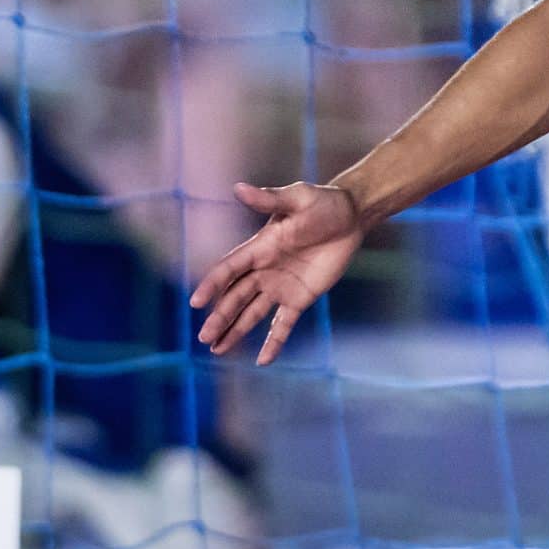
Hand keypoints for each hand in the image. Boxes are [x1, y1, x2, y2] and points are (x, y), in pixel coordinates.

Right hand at [190, 181, 366, 364]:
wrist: (351, 216)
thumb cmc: (323, 203)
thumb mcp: (297, 198)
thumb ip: (269, 198)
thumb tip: (238, 188)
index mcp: (260, 247)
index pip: (230, 269)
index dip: (213, 284)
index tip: (196, 302)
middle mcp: (264, 270)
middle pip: (236, 297)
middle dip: (220, 317)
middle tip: (203, 338)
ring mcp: (281, 286)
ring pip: (252, 313)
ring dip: (235, 331)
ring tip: (216, 350)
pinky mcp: (300, 298)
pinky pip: (284, 324)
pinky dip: (273, 341)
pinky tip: (262, 361)